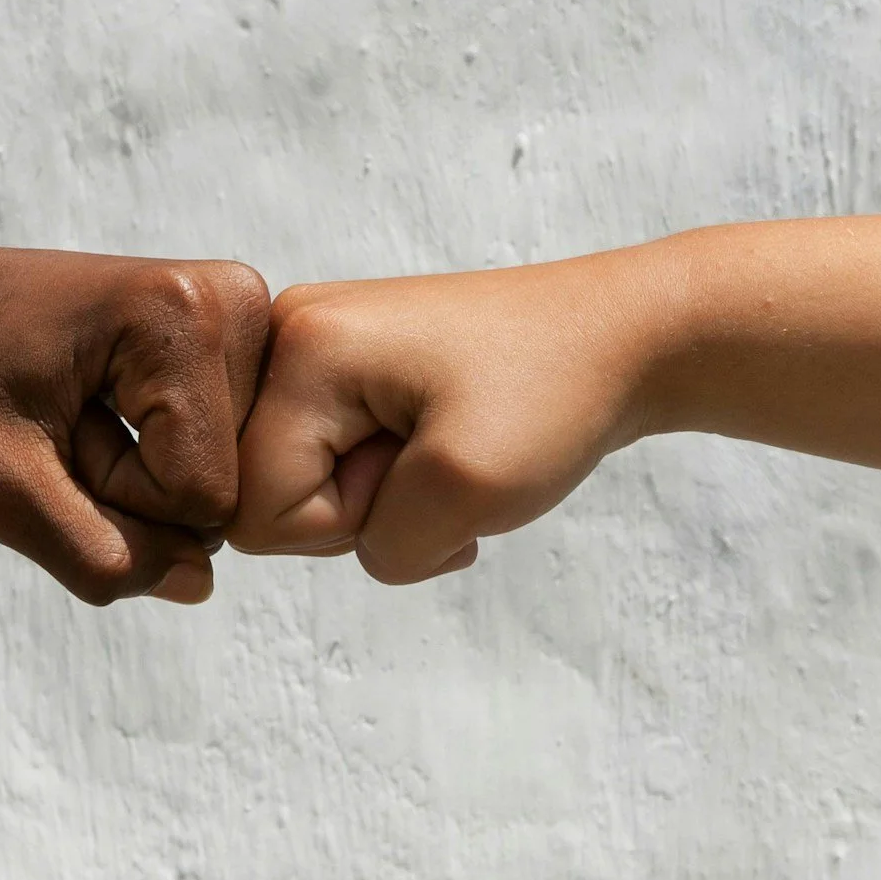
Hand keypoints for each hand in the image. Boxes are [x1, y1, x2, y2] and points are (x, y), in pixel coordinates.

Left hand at [0, 231, 270, 604]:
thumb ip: (99, 556)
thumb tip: (199, 583)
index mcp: (179, 312)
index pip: (203, 495)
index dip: (115, 497)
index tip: (51, 433)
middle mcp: (229, 297)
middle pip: (229, 483)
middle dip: (137, 486)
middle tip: (61, 423)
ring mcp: (238, 310)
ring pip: (231, 470)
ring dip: (147, 472)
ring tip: (77, 412)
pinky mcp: (230, 329)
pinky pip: (224, 446)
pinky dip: (161, 451)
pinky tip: (107, 404)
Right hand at [228, 251, 668, 583]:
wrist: (625, 337)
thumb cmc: (556, 392)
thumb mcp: (467, 491)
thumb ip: (381, 546)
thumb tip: (352, 544)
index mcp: (300, 346)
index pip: (255, 507)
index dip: (343, 523)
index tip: (421, 469)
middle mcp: (289, 333)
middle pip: (266, 497)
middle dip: (359, 511)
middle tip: (439, 462)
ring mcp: (316, 347)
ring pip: (303, 488)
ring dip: (385, 501)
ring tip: (450, 452)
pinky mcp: (345, 367)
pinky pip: (333, 466)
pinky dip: (395, 483)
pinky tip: (446, 450)